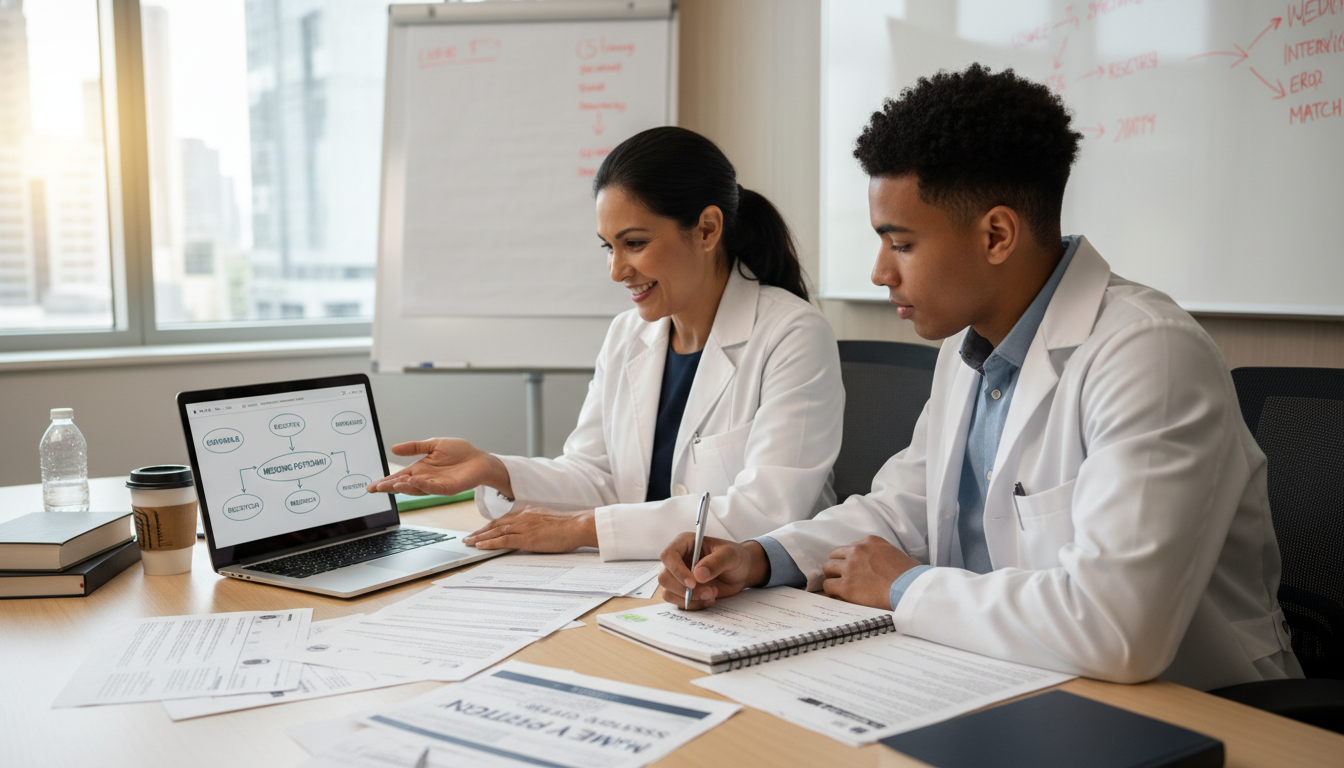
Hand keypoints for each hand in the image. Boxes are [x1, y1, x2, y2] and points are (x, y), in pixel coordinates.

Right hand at [365, 438, 511, 497]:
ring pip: (416, 489)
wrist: (479, 459)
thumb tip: (393, 448)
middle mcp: (425, 480)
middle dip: (390, 487)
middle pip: (404, 485)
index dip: (385, 482)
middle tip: (377, 488)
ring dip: (404, 487)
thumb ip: (414, 447)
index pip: (398, 477)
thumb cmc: (459, 452)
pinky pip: (433, 488)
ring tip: (393, 484)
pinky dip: (422, 485)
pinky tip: (413, 481)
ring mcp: (436, 486)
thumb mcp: (433, 444)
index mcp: (419, 470)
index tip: (371, 487)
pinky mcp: (448, 488)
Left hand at [463, 507, 597, 551]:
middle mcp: (523, 516)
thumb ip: (536, 525)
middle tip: (468, 538)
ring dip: (480, 537)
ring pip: (496, 531)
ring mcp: (524, 526)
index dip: (490, 526)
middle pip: (496, 524)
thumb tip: (530, 534)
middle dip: (480, 531)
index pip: (504, 519)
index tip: (480, 532)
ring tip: (468, 543)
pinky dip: (490, 543)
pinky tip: (480, 546)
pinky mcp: (526, 537)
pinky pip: (503, 540)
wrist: (578, 525)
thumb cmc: (568, 526)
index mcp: (528, 511)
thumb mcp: (548, 522)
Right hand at [657, 534, 769, 609]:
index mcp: (685, 543)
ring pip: (668, 592)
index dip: (677, 570)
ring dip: (690, 599)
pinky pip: (678, 602)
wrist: (741, 572)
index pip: (668, 555)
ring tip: (711, 594)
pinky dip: (693, 605)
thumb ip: (716, 562)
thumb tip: (698, 575)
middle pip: (665, 577)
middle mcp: (678, 560)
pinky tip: (708, 599)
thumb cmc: (735, 557)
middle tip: (708, 592)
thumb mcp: (730, 555)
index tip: (693, 583)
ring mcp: (678, 576)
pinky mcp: (683, 591)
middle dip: (685, 590)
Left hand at [820, 535, 919, 609]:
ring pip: (828, 568)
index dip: (851, 560)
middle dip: (839, 566)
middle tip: (844, 577)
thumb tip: (883, 564)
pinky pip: (828, 586)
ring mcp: (850, 567)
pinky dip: (833, 592)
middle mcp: (857, 551)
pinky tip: (840, 597)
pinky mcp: (846, 586)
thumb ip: (883, 555)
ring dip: (833, 577)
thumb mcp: (898, 554)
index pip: (851, 547)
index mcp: (870, 542)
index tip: (856, 569)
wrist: (910, 589)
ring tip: (840, 587)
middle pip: (835, 555)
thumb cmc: (911, 576)